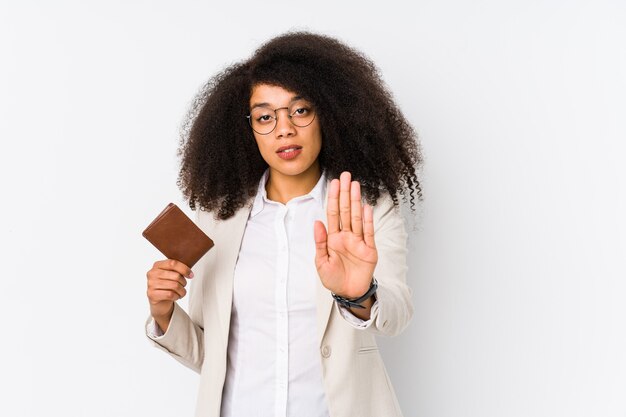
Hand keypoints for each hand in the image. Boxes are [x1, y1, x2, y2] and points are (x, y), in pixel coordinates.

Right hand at [146, 259, 193, 331]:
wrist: (159, 301)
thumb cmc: (167, 285)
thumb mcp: (171, 275)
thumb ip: (178, 270)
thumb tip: (189, 273)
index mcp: (157, 265)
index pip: (173, 263)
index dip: (184, 269)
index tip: (191, 275)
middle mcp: (152, 273)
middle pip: (176, 276)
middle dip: (184, 282)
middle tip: (183, 286)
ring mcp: (151, 284)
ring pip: (175, 286)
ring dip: (182, 291)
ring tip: (181, 292)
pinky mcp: (152, 294)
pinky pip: (170, 294)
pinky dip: (177, 296)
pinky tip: (176, 296)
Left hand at [314, 171, 377, 298]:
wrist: (348, 293)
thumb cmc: (333, 278)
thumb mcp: (321, 262)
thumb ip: (319, 242)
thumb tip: (317, 222)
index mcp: (333, 238)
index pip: (333, 214)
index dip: (334, 198)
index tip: (333, 183)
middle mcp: (346, 236)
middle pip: (346, 211)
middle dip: (345, 193)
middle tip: (345, 176)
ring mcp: (358, 241)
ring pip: (357, 217)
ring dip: (356, 201)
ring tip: (355, 185)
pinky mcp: (369, 250)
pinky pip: (368, 233)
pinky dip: (368, 220)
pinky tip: (367, 207)